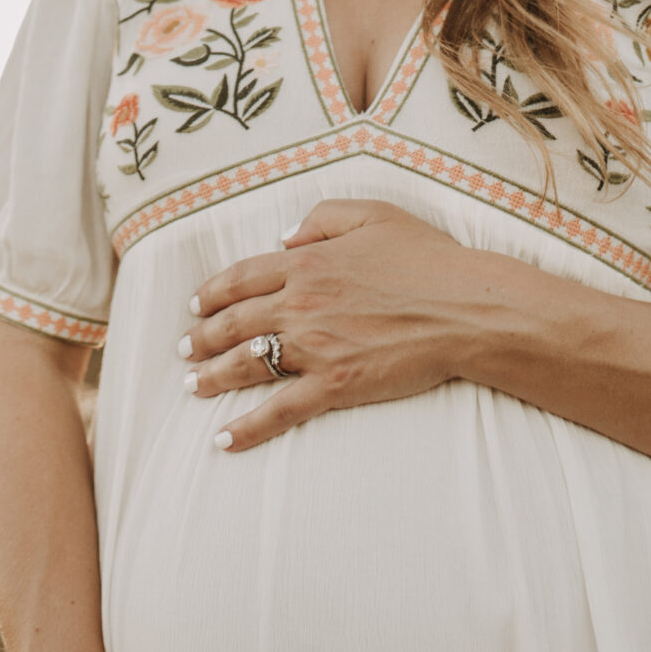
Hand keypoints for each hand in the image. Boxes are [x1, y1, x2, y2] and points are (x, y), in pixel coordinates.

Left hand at [183, 198, 474, 453]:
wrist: (466, 308)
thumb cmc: (427, 258)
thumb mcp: (374, 214)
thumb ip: (322, 217)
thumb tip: (284, 235)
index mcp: (308, 260)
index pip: (242, 277)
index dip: (212, 292)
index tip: (196, 305)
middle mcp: (302, 303)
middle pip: (234, 322)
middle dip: (202, 337)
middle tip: (184, 348)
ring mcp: (315, 347)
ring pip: (246, 364)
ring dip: (212, 376)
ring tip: (192, 386)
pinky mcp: (335, 384)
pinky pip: (280, 410)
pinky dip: (247, 427)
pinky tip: (224, 438)